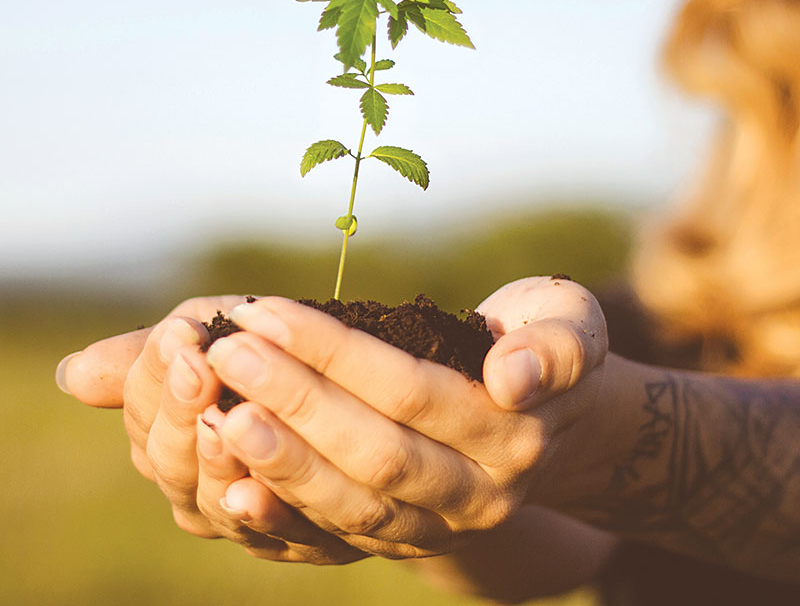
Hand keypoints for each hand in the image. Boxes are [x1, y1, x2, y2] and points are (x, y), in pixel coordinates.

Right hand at [57, 295, 366, 562]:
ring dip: (216, 458)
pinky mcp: (303, 536)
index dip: (155, 372)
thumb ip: (154, 357)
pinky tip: (255, 491)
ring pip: (213, 499)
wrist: (355, 388)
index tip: (182, 332)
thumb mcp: (220, 332)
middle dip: (182, 407)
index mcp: (169, 432)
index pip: (143, 408)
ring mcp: (245, 514)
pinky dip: (262, 514)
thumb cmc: (276, 350)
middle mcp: (197, 483)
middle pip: (169, 459)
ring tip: (226, 417)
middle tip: (201, 362)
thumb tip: (72, 374)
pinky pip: (278, 535)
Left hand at [204, 276, 606, 558]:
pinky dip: (284, 516)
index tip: (266, 311)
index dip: (335, 353)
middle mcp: (477, 494)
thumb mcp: (572, 326)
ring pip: (351, 506)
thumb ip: (558, 346)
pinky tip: (230, 490)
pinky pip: (340, 538)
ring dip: (279, 460)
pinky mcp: (404, 539)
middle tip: (226, 354)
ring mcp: (439, 526)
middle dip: (293, 401)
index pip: (410, 391)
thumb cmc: (547, 345)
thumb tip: (513, 377)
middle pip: (373, 453)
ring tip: (216, 412)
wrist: (553, 422)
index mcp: (513, 435)